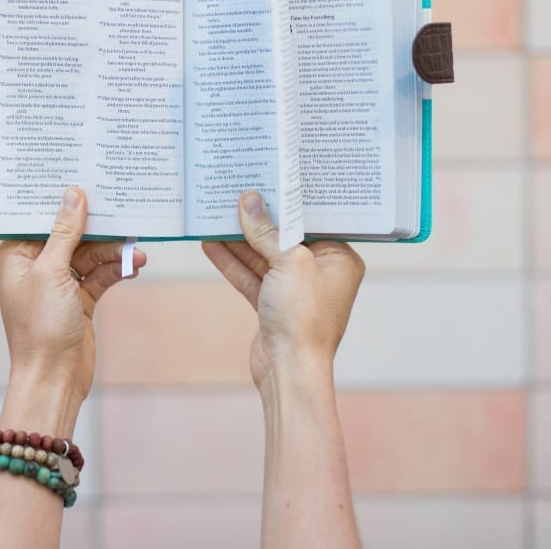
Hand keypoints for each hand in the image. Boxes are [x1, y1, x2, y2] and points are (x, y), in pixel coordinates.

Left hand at [0, 187, 146, 403]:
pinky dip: (116, 270)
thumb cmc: (40, 328)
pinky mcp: (79, 299)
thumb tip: (74, 195)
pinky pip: (100, 275)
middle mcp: (36, 266)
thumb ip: (65, 232)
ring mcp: (59, 283)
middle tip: (122, 214)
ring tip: (136, 251)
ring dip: (113, 252)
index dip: (62, 202)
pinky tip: (133, 266)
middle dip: (98, 228)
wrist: (55, 378)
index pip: (39, 218)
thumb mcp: (52, 272)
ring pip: (90, 255)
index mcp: (16, 256)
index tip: (86, 181)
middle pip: (70, 234)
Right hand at [201, 190, 364, 390]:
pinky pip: (251, 276)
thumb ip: (266, 230)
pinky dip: (232, 262)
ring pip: (263, 256)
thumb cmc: (303, 318)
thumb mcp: (288, 262)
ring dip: (238, 239)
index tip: (266, 180)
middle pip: (283, 237)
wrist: (289, 370)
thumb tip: (249, 200)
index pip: (311, 220)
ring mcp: (294, 290)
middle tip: (234, 192)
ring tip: (214, 214)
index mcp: (339, 258)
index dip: (287, 202)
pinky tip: (211, 244)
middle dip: (257, 219)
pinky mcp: (272, 305)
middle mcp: (320, 272)